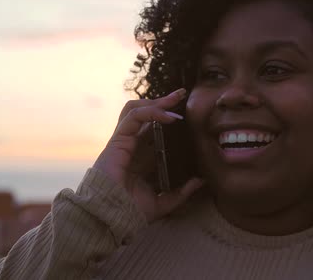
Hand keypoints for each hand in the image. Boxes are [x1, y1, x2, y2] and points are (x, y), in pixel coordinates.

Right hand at [93, 88, 203, 221]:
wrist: (111, 217)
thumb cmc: (131, 212)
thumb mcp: (163, 202)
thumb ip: (181, 193)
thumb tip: (201, 181)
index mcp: (142, 158)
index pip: (155, 130)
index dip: (169, 119)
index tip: (189, 114)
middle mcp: (132, 146)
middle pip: (146, 115)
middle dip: (163, 102)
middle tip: (181, 95)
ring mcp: (123, 141)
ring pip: (136, 109)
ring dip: (155, 101)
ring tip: (174, 98)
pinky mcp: (117, 140)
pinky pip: (133, 116)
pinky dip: (150, 111)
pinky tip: (167, 116)